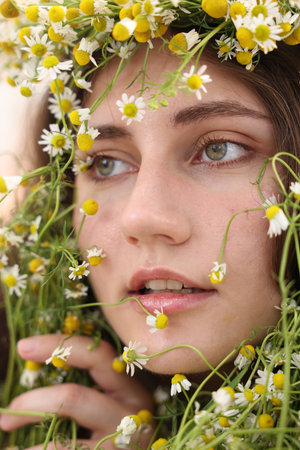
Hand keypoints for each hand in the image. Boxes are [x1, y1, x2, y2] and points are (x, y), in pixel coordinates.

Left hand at [0, 334, 153, 448]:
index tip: (24, 346)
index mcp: (131, 388)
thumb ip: (84, 388)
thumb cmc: (113, 436)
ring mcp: (122, 444)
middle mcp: (132, 415)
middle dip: (32, 402)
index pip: (98, 354)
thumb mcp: (108, 406)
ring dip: (28, 441)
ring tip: (9, 437)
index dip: (59, 346)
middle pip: (74, 397)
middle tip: (5, 414)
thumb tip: (35, 361)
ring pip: (63, 441)